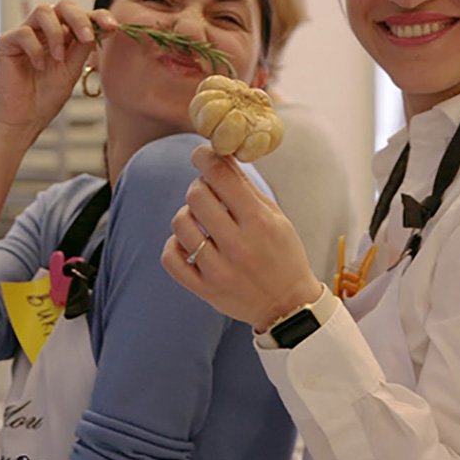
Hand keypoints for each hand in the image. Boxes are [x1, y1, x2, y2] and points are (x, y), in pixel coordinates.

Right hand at [0, 0, 116, 137]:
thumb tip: (102, 28)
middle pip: (63, 5)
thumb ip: (83, 47)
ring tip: (59, 57)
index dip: (98, 16)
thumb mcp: (73, 69)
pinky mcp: (7, 42)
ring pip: (43, 10)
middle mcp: (45, 29)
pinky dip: (35, 49)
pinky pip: (24, 32)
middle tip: (88, 37)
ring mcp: (26, 33)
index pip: (82, 15)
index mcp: (64, 34)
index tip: (113, 26)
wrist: (26, 117)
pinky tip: (40, 66)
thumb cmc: (48, 94)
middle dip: (79, 18)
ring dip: (56, 33)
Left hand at [162, 145, 321, 331]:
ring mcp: (219, 270)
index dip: (205, 157)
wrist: (288, 306)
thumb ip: (246, 188)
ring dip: (187, 215)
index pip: (221, 177)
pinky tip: (189, 243)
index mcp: (259, 222)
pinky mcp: (205, 289)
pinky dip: (174, 245)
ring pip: (180, 224)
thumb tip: (222, 156)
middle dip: (199, 187)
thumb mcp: (276, 217)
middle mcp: (238, 245)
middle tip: (208, 194)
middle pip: (196, 196)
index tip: (201, 154)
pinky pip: (171, 258)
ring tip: (200, 221)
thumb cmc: (283, 255)